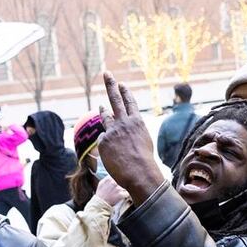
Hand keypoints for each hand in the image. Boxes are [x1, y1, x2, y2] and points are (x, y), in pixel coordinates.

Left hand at [98, 72, 164, 204]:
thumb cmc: (144, 162)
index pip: (130, 103)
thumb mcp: (143, 143)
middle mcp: (124, 123)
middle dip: (111, 85)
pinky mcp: (104, 140)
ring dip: (103, 111)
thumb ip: (130, 133)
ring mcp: (113, 130)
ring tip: (101, 106)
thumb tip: (111, 131)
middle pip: (116, 100)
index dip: (125, 93)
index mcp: (138, 123)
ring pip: (106, 117)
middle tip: (107, 73)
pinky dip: (108, 149)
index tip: (121, 84)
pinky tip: (115, 156)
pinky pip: (104, 142)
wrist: (140, 173)